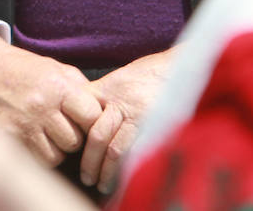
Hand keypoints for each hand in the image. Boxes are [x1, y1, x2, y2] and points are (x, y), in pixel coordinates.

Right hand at [0, 30, 101, 165]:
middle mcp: (42, 107)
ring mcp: (23, 124)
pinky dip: (38, 153)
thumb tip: (102, 111)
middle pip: (74, 142)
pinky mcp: (7, 138)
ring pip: (56, 156)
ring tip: (47, 132)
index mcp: (58, 87)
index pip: (92, 117)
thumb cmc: (23, 69)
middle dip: (72, 137)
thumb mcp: (56, 69)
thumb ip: (80, 89)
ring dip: (55, 149)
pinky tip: (33, 137)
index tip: (85, 119)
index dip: (92, 121)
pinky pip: (34, 159)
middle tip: (62, 126)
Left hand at [82, 49, 172, 193]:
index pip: (84, 116)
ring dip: (107, 171)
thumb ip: (98, 97)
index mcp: (108, 89)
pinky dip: (129, 167)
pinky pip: (139, 151)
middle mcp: (122, 103)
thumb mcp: (117, 79)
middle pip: (98, 136)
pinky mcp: (157, 125)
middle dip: (90, 161)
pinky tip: (125, 177)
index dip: (77, 135)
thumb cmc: (146, 74)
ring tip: (102, 184)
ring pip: (116, 149)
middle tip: (86, 177)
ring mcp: (141, 116)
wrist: (179, 68)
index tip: (73, 151)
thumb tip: (80, 118)